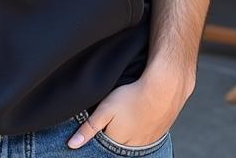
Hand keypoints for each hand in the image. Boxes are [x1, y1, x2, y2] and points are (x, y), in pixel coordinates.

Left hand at [66, 65, 191, 148]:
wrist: (163, 88)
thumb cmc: (132, 97)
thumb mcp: (105, 109)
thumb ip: (88, 128)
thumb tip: (72, 145)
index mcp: (118, 143)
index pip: (105, 147)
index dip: (101, 135)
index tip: (101, 127)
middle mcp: (133, 147)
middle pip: (119, 146)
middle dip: (115, 136)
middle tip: (115, 120)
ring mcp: (148, 141)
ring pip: (134, 143)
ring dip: (129, 134)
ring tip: (127, 119)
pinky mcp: (159, 133)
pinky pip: (147, 137)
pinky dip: (142, 131)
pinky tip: (140, 119)